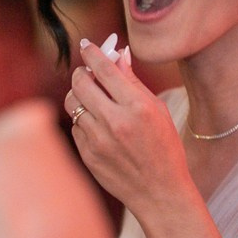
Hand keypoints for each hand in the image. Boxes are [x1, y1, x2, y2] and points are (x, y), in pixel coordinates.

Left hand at [66, 37, 194, 219]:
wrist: (159, 192)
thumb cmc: (164, 148)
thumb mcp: (158, 111)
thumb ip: (134, 82)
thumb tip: (118, 54)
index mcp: (136, 107)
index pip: (105, 69)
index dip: (92, 52)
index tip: (87, 45)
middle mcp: (114, 122)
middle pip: (80, 83)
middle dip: (82, 72)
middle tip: (87, 72)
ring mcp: (97, 140)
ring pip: (73, 103)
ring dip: (80, 96)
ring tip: (94, 99)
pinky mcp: (87, 155)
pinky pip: (75, 126)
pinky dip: (83, 120)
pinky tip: (99, 126)